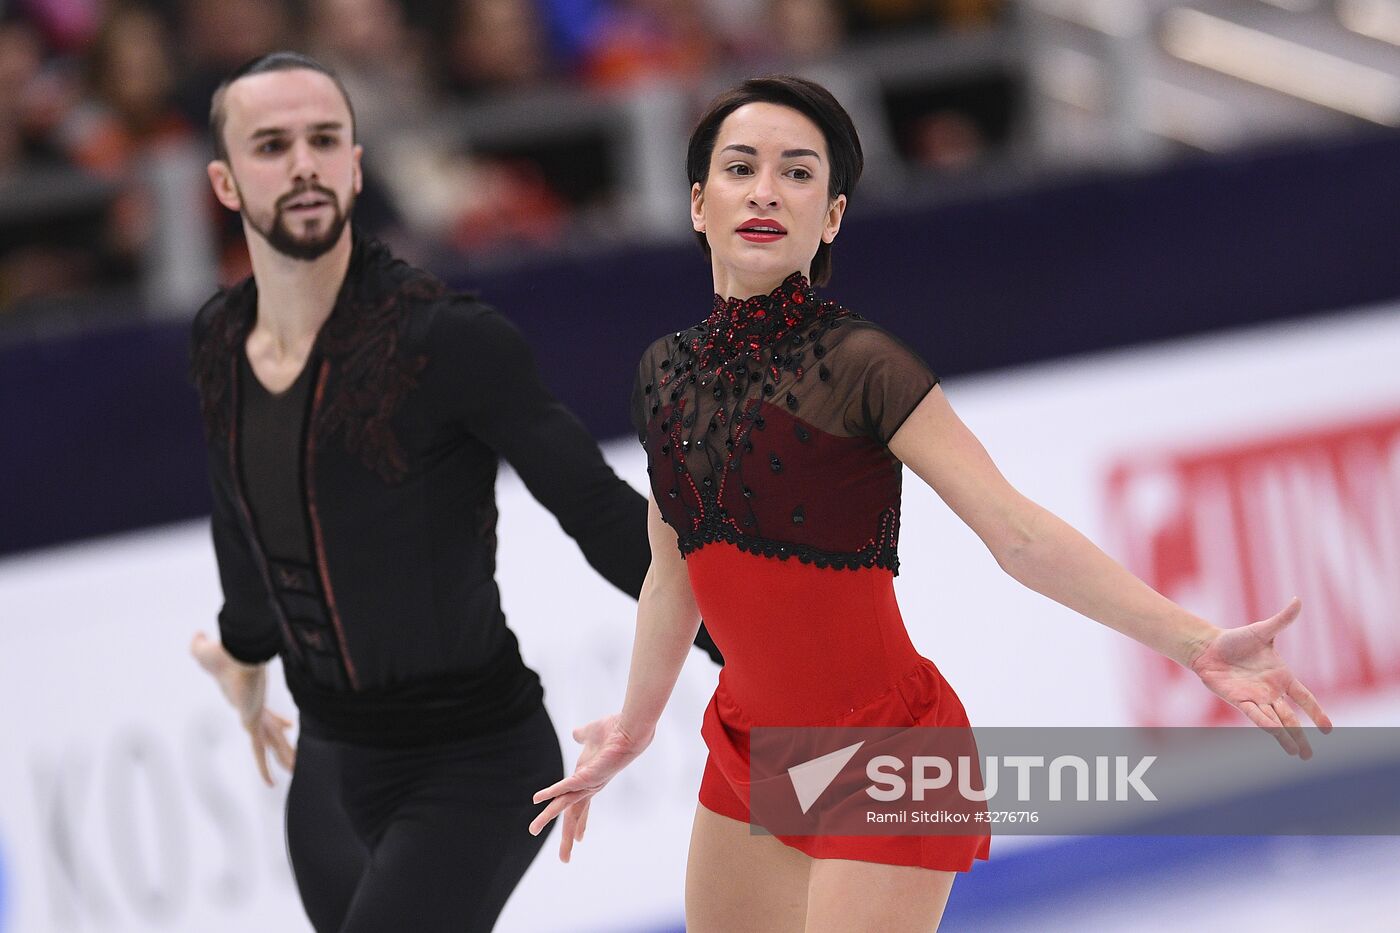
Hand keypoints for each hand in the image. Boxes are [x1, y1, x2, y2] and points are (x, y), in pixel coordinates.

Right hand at [191, 632, 295, 784]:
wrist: (235, 652)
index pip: (266, 713)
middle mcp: (256, 708)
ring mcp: (256, 716)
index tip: (289, 725)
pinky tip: (271, 782)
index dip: (277, 720)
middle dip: (283, 742)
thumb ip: (201, 645)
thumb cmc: (221, 652)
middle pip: (273, 730)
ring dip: (283, 758)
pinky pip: (259, 751)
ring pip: (272, 743)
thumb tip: (198, 636)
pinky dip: (263, 768)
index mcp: (250, 697)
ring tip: (297, 772)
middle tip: (297, 754)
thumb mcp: (205, 651)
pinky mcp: (253, 722)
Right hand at [529, 714, 650, 861]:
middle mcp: (589, 785)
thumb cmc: (615, 731)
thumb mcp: (591, 736)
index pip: (582, 805)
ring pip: (564, 805)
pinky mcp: (587, 775)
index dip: (580, 822)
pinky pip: (564, 786)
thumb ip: (582, 737)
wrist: (629, 728)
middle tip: (564, 860)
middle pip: (574, 816)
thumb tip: (575, 733)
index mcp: (588, 779)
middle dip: (568, 837)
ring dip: (548, 817)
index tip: (579, 839)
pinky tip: (537, 799)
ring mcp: (588, 783)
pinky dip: (551, 793)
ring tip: (532, 829)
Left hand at [1188, 598, 1332, 757]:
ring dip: (1285, 737)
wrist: (1209, 646)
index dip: (1316, 712)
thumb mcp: (1263, 631)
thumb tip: (1297, 600)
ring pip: (1274, 721)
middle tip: (1310, 755)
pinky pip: (1254, 714)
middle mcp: (1270, 692)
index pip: (1304, 698)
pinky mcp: (1238, 700)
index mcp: (1282, 677)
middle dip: (1300, 736)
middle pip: (1290, 717)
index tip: (1328, 729)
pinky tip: (1275, 735)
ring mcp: (1255, 698)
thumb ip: (1282, 620)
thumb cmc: (1236, 640)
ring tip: (1297, 753)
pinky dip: (1265, 723)